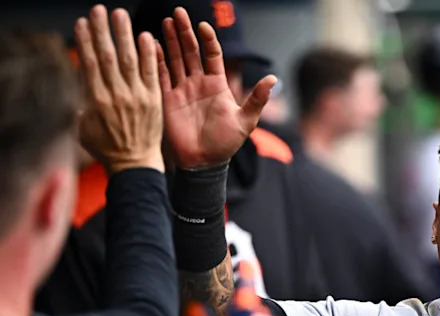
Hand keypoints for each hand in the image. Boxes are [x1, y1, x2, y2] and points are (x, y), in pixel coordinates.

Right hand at [74, 5, 162, 173]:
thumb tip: (82, 83)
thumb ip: (84, 103)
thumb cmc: (107, 147)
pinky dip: (149, 54)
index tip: (82, 22)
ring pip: (129, 60)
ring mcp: (137, 97)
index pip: (90, 63)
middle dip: (102, 31)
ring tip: (119, 14)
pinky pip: (152, 73)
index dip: (85, 41)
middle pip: (108, 56)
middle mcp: (117, 95)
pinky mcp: (154, 101)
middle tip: (99, 9)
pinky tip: (146, 37)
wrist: (135, 164)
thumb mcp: (85, 126)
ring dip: (124, 35)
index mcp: (97, 100)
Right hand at [156, 7, 274, 168]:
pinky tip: (151, 45)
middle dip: (185, 32)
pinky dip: (155, 61)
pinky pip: (160, 76)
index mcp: (217, 85)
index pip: (212, 55)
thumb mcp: (246, 121)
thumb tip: (273, 79)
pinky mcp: (166, 99)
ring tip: (165, 21)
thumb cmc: (226, 143)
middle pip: (191, 52)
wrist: (204, 162)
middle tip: (178, 12)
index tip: (203, 26)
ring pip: (175, 59)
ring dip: (170, 40)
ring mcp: (181, 89)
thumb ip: (257, 99)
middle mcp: (198, 83)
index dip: (208, 40)